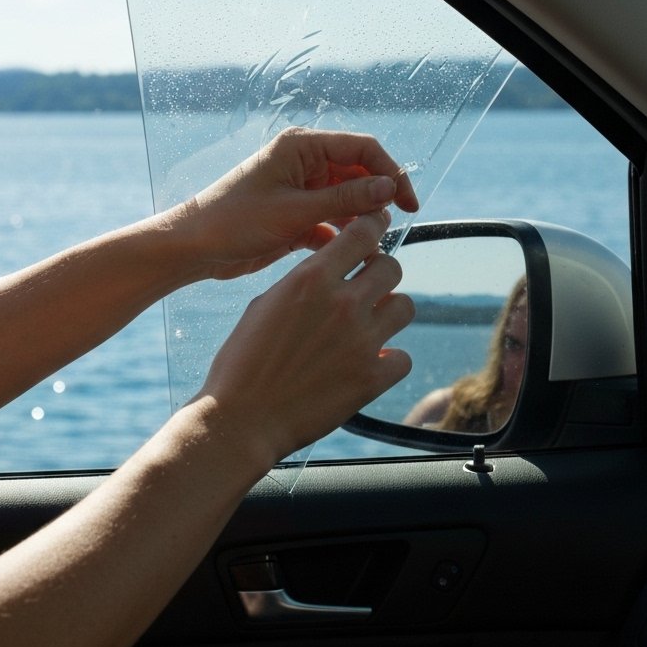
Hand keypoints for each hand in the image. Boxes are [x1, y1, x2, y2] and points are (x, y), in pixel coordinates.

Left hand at [173, 127, 418, 279]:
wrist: (195, 248)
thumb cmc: (235, 221)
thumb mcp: (295, 211)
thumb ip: (344, 198)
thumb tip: (388, 187)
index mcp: (302, 147)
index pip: (362, 148)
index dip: (391, 172)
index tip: (408, 202)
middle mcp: (304, 163)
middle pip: (359, 174)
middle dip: (377, 199)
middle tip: (389, 227)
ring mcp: (301, 190)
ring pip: (348, 200)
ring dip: (361, 220)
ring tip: (370, 244)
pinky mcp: (296, 216)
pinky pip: (332, 221)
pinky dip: (342, 236)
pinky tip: (349, 255)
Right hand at [196, 209, 413, 464]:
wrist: (241, 419)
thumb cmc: (243, 360)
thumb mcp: (266, 304)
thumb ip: (305, 283)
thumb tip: (331, 273)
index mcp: (311, 278)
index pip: (364, 232)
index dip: (373, 228)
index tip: (374, 232)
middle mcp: (343, 303)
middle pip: (391, 267)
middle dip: (379, 274)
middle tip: (366, 288)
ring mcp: (361, 341)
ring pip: (405, 307)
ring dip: (388, 313)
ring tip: (368, 326)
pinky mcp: (371, 378)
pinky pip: (403, 358)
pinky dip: (388, 361)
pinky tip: (368, 364)